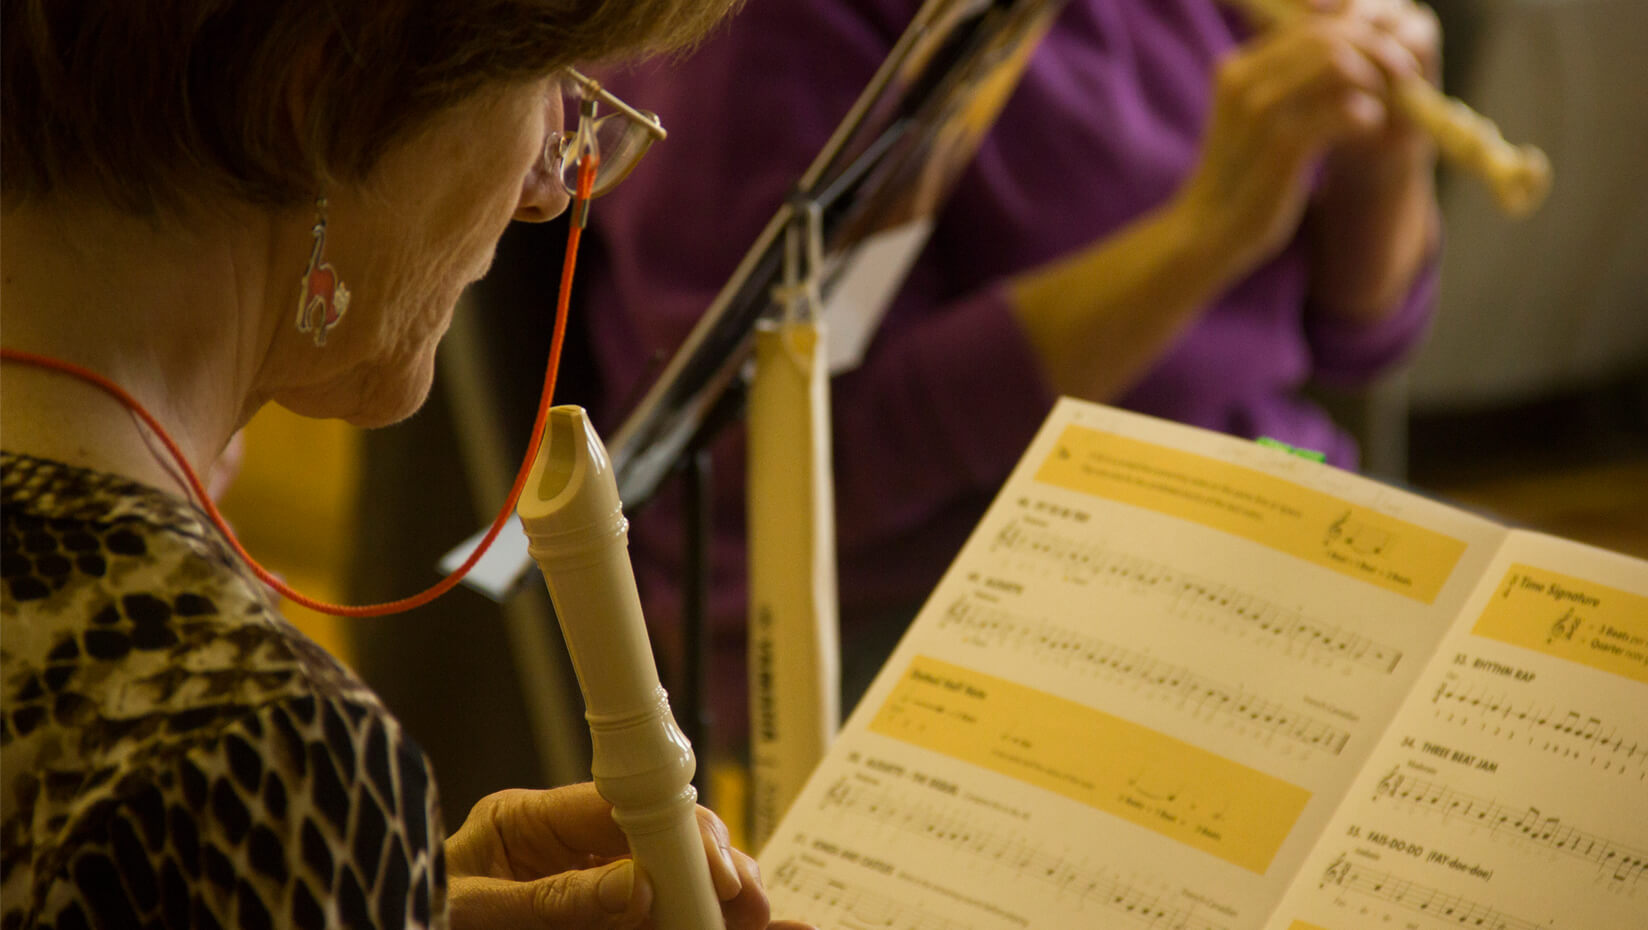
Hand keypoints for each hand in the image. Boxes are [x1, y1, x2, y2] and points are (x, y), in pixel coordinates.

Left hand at [445, 783, 817, 929]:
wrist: (379, 914)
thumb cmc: (415, 911)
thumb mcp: (474, 908)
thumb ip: (553, 901)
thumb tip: (638, 884)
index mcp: (527, 823)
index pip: (618, 805)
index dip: (676, 829)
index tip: (714, 865)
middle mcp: (563, 848)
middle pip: (658, 839)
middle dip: (712, 865)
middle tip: (748, 899)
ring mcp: (582, 886)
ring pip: (668, 880)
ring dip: (717, 897)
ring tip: (766, 919)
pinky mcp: (593, 918)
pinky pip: (652, 916)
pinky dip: (696, 919)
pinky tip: (748, 926)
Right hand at [1168, 3, 1432, 275]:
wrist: (1208, 232)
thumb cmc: (1240, 178)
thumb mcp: (1250, 121)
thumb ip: (1283, 85)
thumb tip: (1344, 53)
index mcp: (1235, 70)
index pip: (1306, 27)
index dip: (1355, 33)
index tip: (1383, 54)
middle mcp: (1243, 82)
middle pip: (1326, 37)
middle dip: (1375, 48)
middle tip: (1404, 73)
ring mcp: (1261, 113)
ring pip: (1339, 64)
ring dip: (1376, 78)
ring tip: (1386, 103)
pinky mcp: (1283, 147)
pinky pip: (1345, 109)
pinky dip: (1368, 114)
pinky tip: (1368, 129)